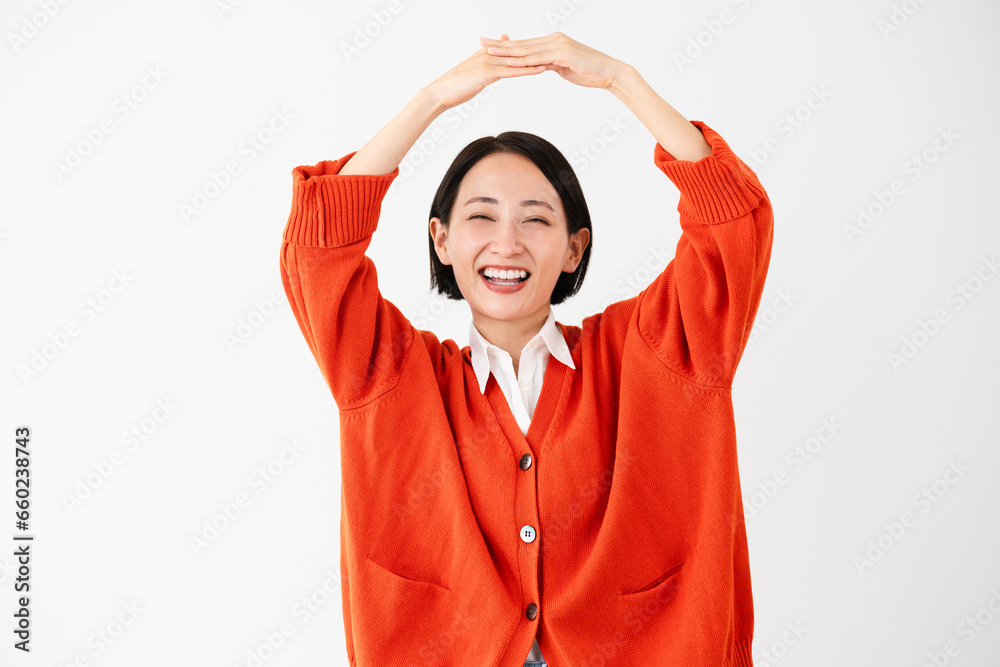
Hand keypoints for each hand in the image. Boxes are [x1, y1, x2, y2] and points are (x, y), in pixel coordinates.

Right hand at [423, 33, 547, 110]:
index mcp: (488, 54)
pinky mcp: (487, 73)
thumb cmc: (456, 87)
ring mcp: (489, 62)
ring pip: (519, 60)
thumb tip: (499, 63)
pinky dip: (527, 70)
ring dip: (538, 59)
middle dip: (540, 52)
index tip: (549, 50)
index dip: (532, 50)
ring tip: (557, 58)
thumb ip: (489, 65)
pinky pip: (512, 71)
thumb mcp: (475, 73)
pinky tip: (541, 69)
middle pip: (520, 52)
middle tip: (559, 51)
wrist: (440, 93)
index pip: (514, 51)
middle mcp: (490, 54)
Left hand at [477, 32, 625, 90]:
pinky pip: (539, 59)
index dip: (505, 44)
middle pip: (521, 43)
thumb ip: (551, 65)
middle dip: (500, 43)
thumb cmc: (589, 71)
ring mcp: (558, 45)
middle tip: (480, 42)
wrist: (609, 72)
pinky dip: (524, 62)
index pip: (524, 44)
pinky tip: (510, 63)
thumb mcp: (565, 68)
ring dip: (507, 51)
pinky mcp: (563, 55)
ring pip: (527, 50)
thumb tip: (541, 67)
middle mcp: (553, 39)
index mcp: (552, 42)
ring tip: (489, 52)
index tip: (488, 44)